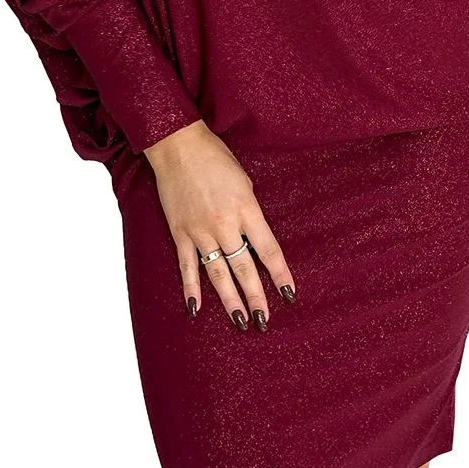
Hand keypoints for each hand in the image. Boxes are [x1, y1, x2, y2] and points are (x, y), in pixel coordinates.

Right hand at [144, 122, 296, 329]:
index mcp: (246, 209)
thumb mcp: (245, 182)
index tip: (289, 294)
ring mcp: (200, 231)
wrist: (178, 146)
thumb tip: (252, 236)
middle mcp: (224, 224)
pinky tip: (196, 309)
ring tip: (240, 321)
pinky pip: (187, 266)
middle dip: (256, 296)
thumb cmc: (215, 158)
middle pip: (244, 268)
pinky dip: (191, 289)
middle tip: (264, 321)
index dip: (280, 274)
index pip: (268, 250)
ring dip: (229, 299)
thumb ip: (250, 212)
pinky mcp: (180, 232)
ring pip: (217, 273)